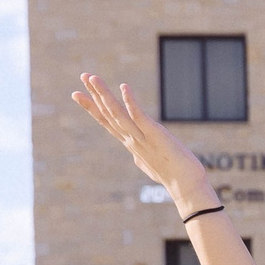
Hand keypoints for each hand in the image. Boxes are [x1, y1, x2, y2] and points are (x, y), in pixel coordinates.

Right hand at [72, 73, 216, 208]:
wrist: (186, 188)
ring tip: (93, 78)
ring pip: (117, 114)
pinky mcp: (155, 135)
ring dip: (104, 95)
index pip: (107, 122)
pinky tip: (124, 87)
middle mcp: (132, 140)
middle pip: (108, 114)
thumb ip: (141, 156)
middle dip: (94, 95)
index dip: (92, 108)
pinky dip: (130, 102)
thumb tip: (135, 157)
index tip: (78, 94)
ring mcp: (141, 138)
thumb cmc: (173, 177)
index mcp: (131, 144)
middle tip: (83, 76)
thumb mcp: (149, 164)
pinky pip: (139, 116)